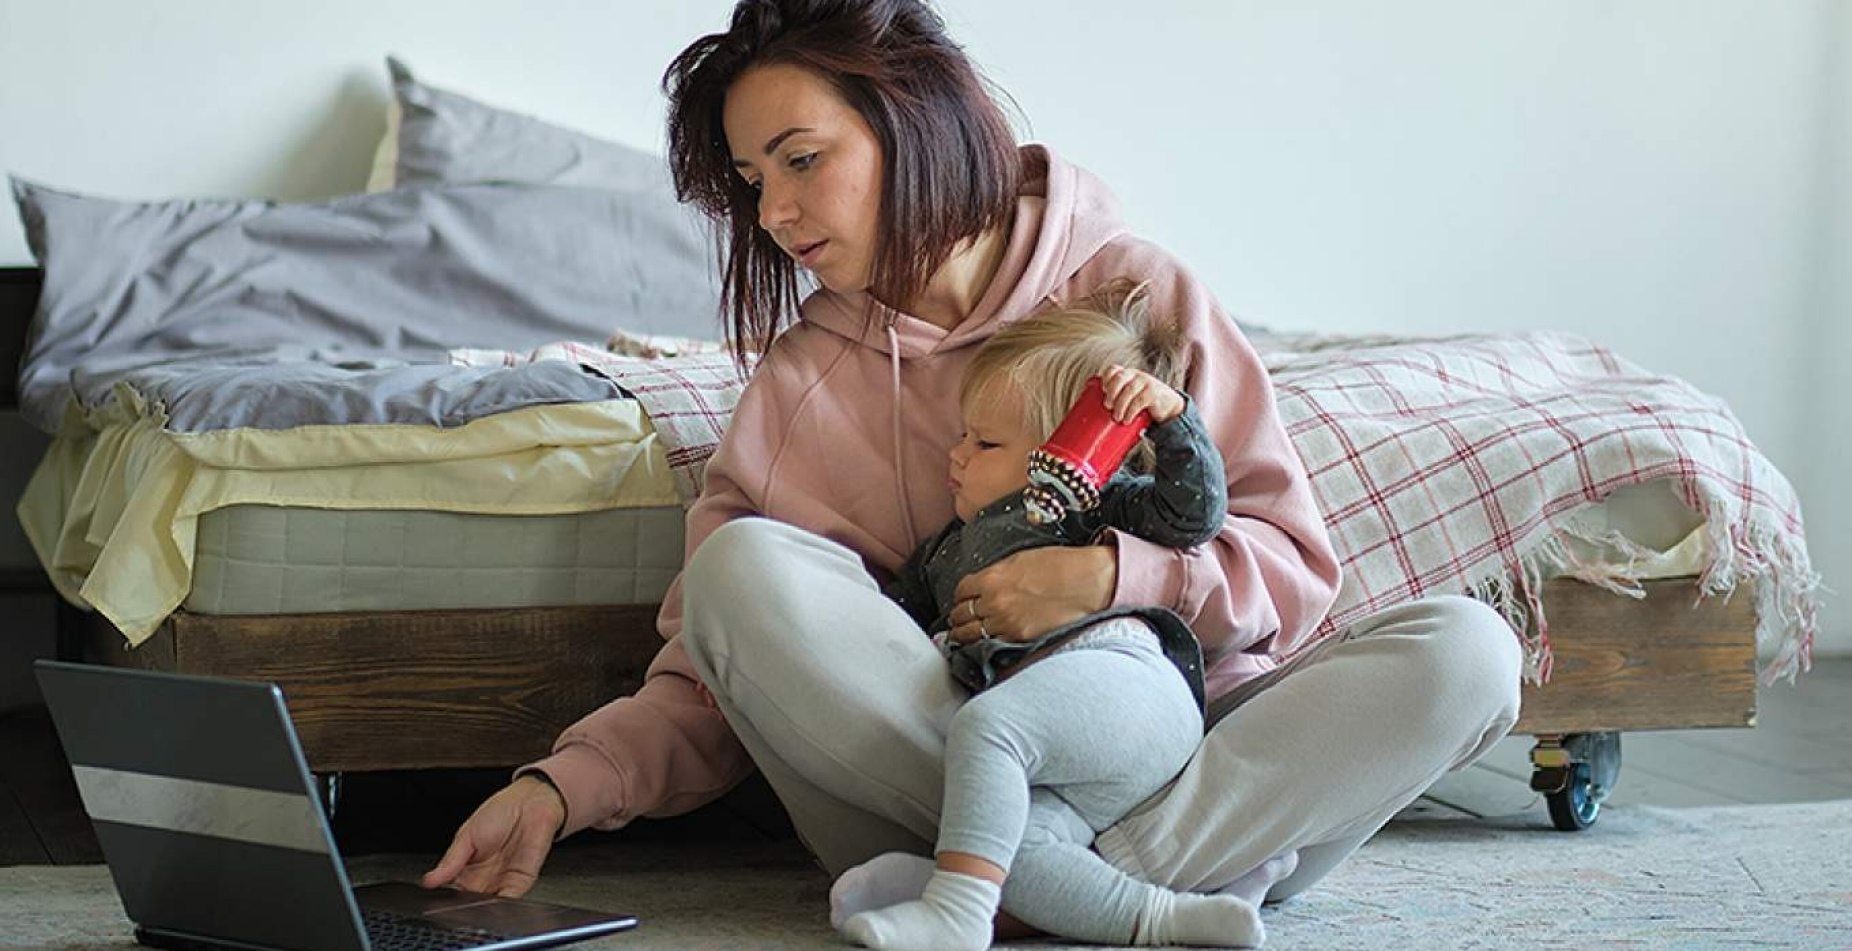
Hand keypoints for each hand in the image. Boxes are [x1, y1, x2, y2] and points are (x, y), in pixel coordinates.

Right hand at [421, 775, 565, 897]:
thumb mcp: (466, 835)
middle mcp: (484, 878)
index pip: (452, 892)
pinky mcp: (520, 883)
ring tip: (470, 907)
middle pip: (469, 902)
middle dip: (462, 908)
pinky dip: (500, 907)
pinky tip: (490, 906)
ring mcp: (501, 881)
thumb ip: (450, 861)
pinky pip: (509, 901)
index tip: (438, 903)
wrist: (530, 802)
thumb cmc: (500, 811)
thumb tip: (430, 880)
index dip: (445, 900)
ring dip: (480, 909)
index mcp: (467, 867)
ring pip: (487, 905)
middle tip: (453, 909)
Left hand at [948, 545, 1115, 644]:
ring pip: (970, 635)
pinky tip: (984, 644)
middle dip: (959, 616)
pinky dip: (984, 645)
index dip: (961, 596)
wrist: (1090, 583)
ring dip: (965, 634)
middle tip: (960, 619)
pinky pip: (990, 646)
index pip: (961, 591)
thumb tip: (985, 584)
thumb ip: (998, 574)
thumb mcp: (1021, 560)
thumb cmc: (1063, 566)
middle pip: (960, 615)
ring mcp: (1005, 624)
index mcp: (992, 578)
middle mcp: (994, 602)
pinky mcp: (1019, 639)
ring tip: (966, 635)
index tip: (963, 599)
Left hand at [1100, 365, 1184, 423]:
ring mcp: (1146, 383)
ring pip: (1129, 391)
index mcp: (1128, 375)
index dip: (1106, 378)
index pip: (1114, 369)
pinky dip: (1131, 412)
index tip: (1102, 390)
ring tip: (1117, 418)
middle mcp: (1136, 375)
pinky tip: (1127, 419)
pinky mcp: (1153, 393)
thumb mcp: (1131, 397)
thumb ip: (1119, 400)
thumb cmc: (1144, 403)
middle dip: (1111, 392)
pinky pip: (1139, 401)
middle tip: (1107, 406)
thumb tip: (1094, 417)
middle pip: (1119, 378)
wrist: (1169, 407)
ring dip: (1120, 406)